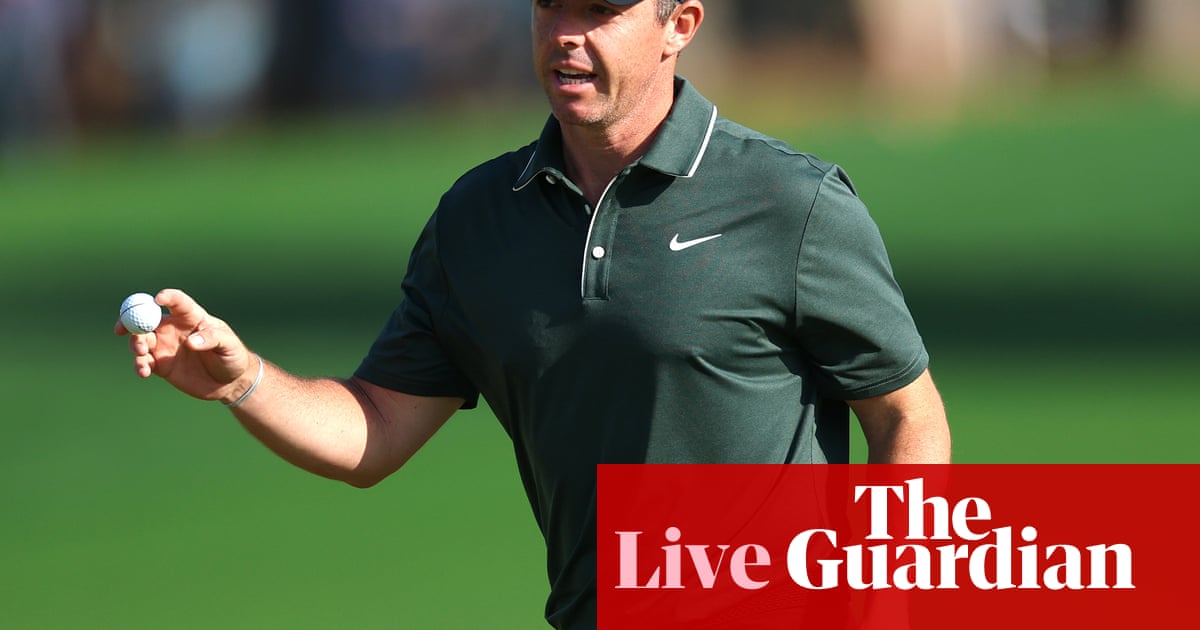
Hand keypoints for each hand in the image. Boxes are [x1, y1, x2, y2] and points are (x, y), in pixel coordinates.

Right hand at [115, 288, 255, 403]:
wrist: (229, 382)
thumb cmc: (232, 356)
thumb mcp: (229, 345)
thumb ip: (211, 339)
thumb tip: (191, 342)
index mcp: (191, 317)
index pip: (177, 302)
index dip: (167, 297)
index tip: (158, 298)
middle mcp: (173, 328)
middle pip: (147, 318)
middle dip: (132, 321)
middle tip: (125, 330)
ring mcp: (165, 346)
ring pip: (140, 340)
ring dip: (135, 345)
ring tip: (142, 355)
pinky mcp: (161, 365)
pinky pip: (144, 363)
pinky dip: (139, 366)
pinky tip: (144, 372)